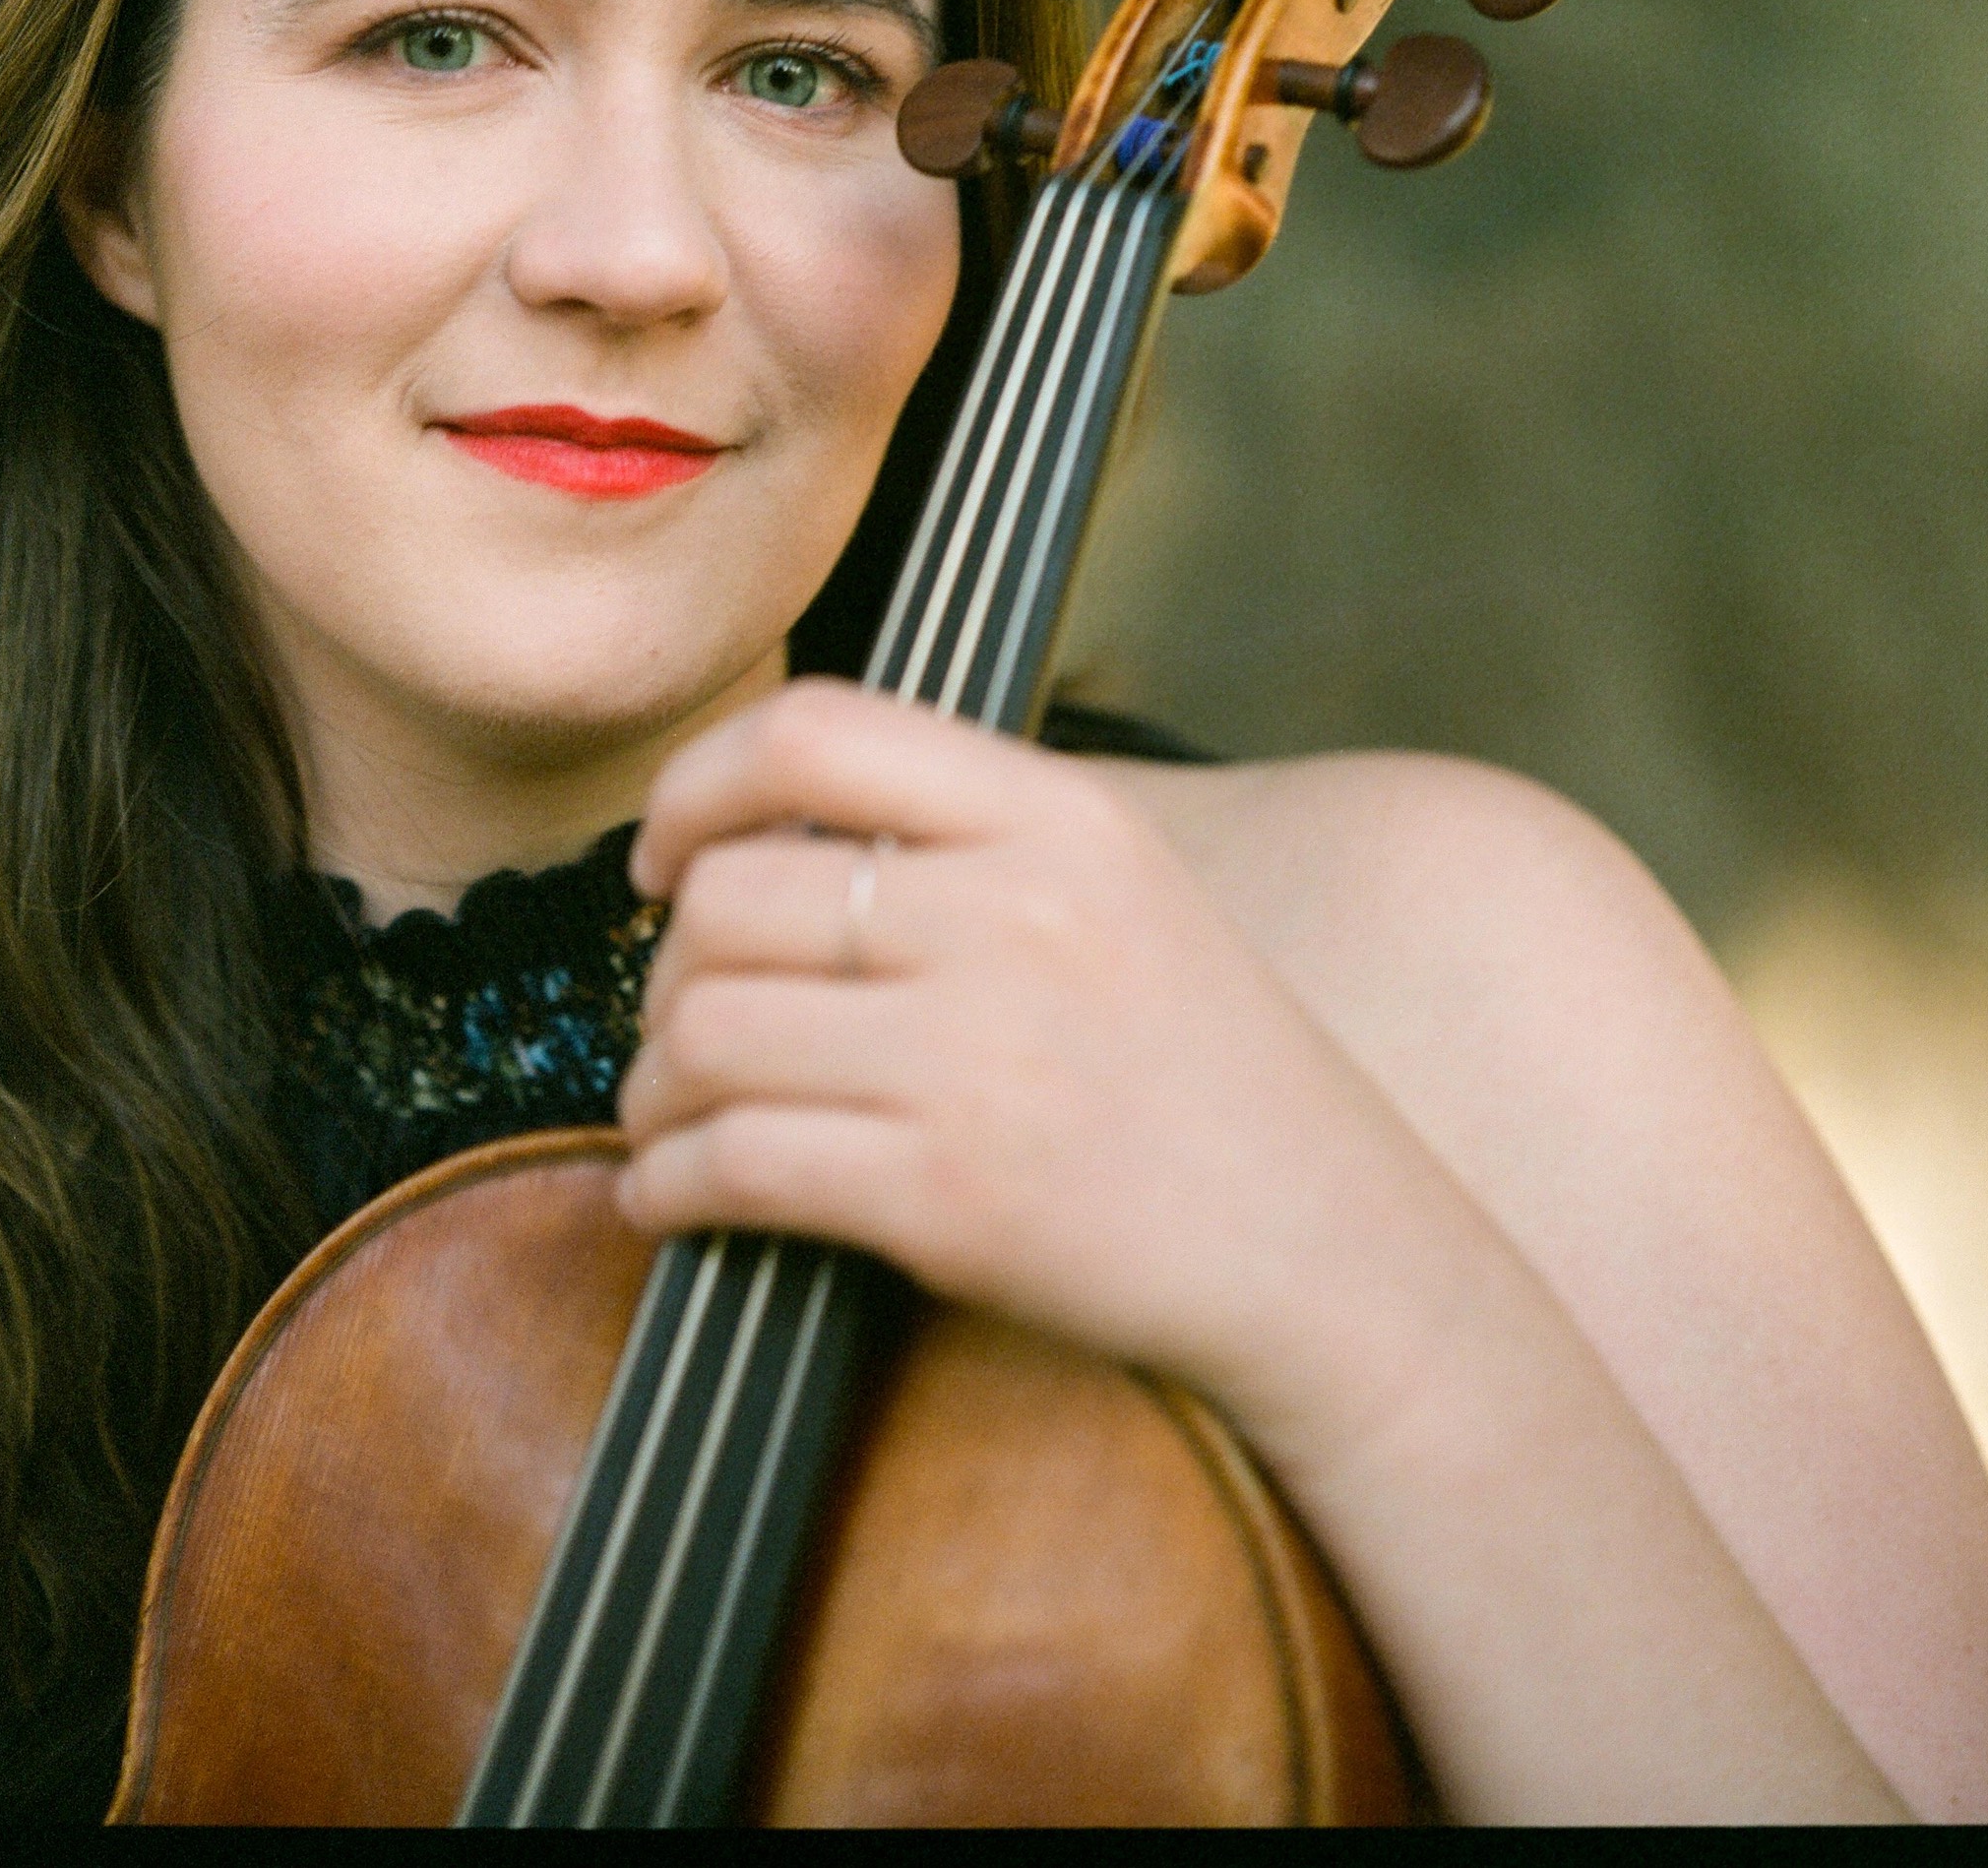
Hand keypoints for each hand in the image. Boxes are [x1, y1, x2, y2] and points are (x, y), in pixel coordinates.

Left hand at [616, 679, 1457, 1434]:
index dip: (693, 786)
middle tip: (682, 1020)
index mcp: (1056, 817)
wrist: (1332, 1256)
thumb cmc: (1207, 1073)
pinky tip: (674, 1195)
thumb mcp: (1121, 886)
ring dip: (654, 1083)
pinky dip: (667, 1183)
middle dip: (666, 970)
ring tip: (673, 1110)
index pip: (810, 732)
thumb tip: (754, 828)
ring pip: (708, 1030)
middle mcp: (1014, 917)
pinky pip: (733, 1163)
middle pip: (729, 896)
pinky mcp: (947, 1196)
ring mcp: (977, 1059)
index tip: (663, 857)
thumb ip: (964, 833)